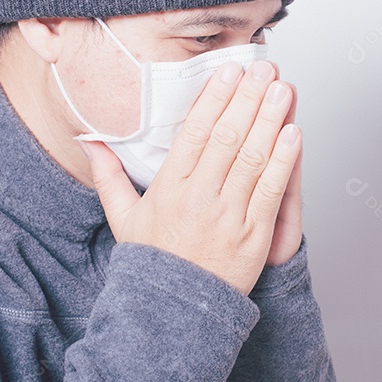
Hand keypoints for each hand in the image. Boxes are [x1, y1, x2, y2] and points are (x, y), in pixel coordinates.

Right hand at [82, 59, 301, 295]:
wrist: (177, 313)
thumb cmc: (154, 262)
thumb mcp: (123, 218)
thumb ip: (108, 175)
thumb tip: (88, 139)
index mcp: (169, 189)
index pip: (196, 133)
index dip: (215, 98)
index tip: (228, 72)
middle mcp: (199, 198)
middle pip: (228, 138)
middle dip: (247, 98)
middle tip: (263, 68)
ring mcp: (229, 216)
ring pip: (253, 158)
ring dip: (270, 120)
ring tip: (281, 90)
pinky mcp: (254, 235)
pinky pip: (272, 190)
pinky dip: (284, 160)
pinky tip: (293, 133)